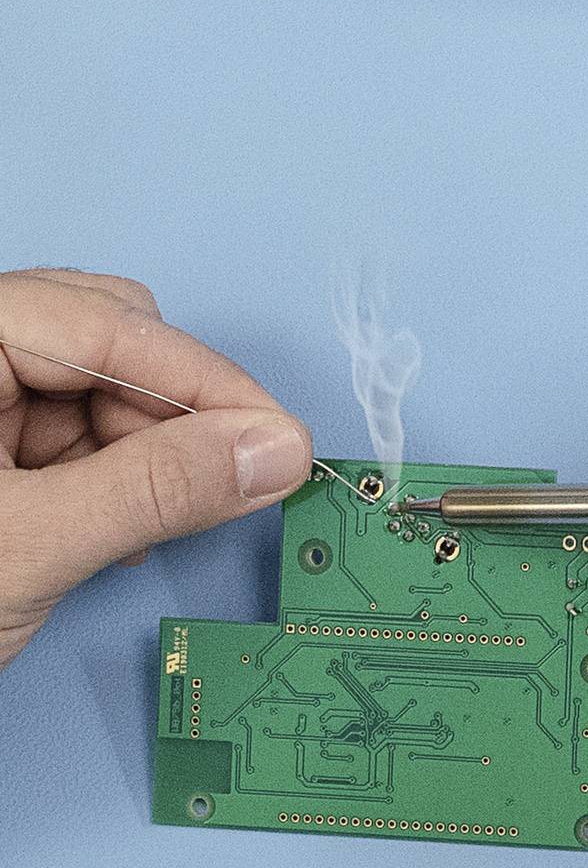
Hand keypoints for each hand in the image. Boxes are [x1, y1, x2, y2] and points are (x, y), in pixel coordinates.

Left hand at [0, 272, 313, 675]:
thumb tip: (269, 450)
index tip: (281, 441)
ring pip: (91, 390)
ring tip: (126, 532)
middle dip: (166, 416)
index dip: (205, 381)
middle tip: (213, 490)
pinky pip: (63, 433)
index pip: (103, 322)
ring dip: (137, 456)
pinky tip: (104, 533)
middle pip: (101, 338)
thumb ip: (157, 489)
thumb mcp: (28, 546)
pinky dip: (104, 480)